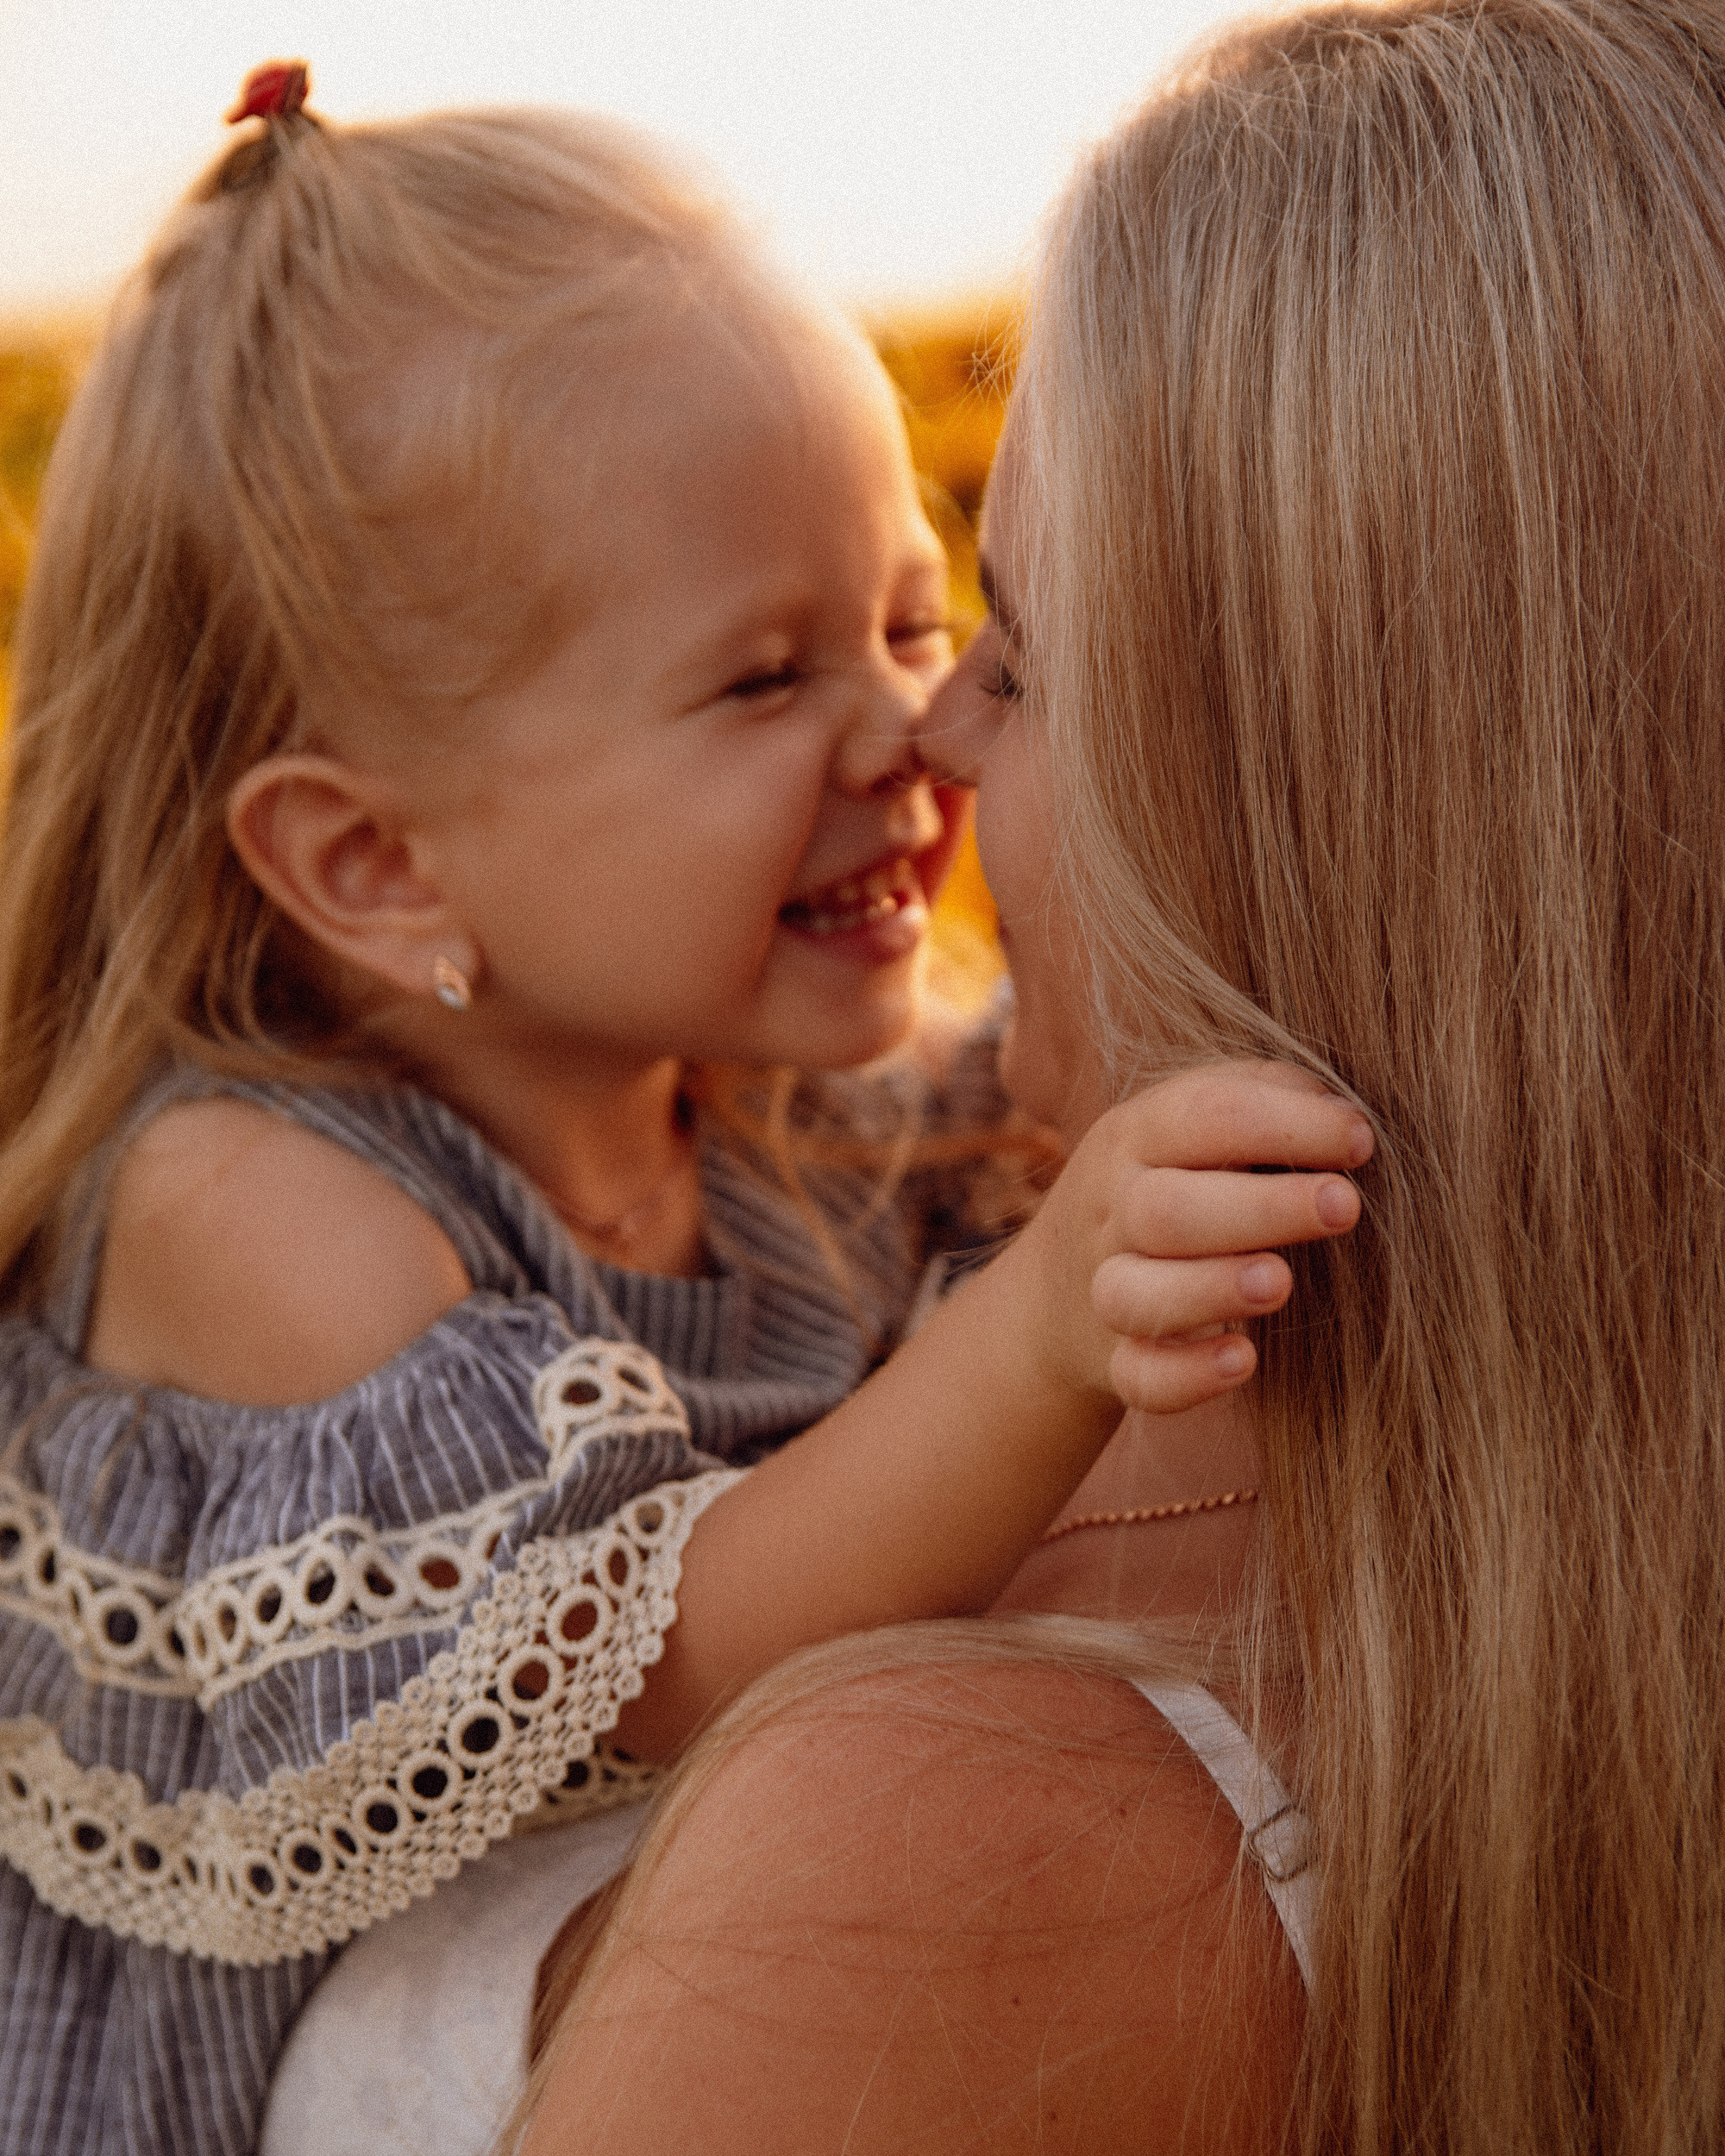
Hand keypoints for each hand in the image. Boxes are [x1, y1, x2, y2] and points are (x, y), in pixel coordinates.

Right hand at [1027, 1062, 1372, 1415]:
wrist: (1056, 1288)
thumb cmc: (1171, 1184)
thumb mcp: (1190, 1126)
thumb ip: (1264, 1100)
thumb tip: (1346, 1115)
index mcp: (1138, 1136)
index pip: (1205, 1114)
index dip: (1286, 1123)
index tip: (1361, 1140)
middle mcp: (1115, 1210)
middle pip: (1167, 1208)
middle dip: (1262, 1207)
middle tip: (1344, 1207)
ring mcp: (1106, 1289)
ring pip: (1137, 1293)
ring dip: (1211, 1289)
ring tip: (1280, 1284)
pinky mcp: (1115, 1362)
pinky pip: (1139, 1376)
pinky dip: (1187, 1375)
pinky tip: (1244, 1360)